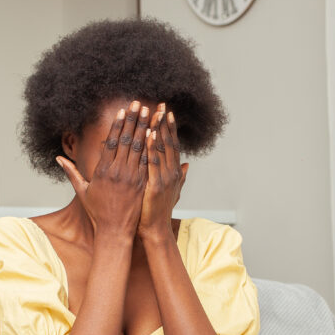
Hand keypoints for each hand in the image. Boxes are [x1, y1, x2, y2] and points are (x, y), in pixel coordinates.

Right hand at [56, 100, 150, 238]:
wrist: (114, 231)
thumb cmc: (97, 212)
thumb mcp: (82, 191)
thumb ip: (71, 172)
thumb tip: (58, 158)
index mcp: (102, 172)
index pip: (112, 142)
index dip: (118, 125)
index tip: (123, 110)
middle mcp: (117, 172)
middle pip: (127, 140)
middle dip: (133, 120)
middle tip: (139, 103)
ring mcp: (131, 178)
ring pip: (139, 148)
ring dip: (145, 128)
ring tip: (151, 112)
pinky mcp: (141, 184)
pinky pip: (147, 162)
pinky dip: (152, 147)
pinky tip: (156, 134)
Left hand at [139, 105, 187, 239]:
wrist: (155, 230)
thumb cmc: (157, 212)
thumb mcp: (171, 191)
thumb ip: (179, 177)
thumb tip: (186, 165)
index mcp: (172, 172)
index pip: (171, 145)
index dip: (169, 128)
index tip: (166, 112)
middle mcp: (171, 172)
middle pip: (168, 142)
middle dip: (164, 123)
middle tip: (162, 104)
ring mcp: (165, 178)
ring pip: (161, 149)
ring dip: (158, 130)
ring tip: (155, 113)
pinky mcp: (156, 185)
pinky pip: (153, 163)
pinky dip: (151, 148)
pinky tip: (147, 134)